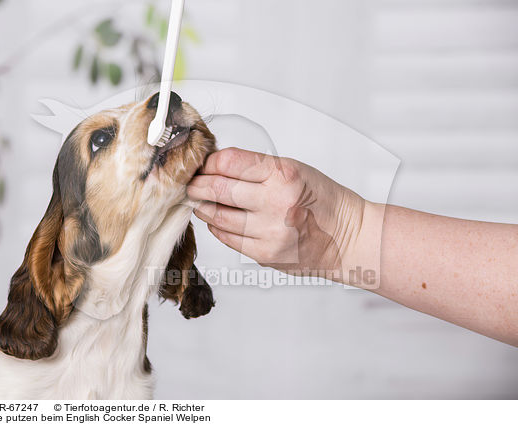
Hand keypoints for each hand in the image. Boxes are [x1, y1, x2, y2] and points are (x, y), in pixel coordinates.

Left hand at [187, 148, 366, 277]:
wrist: (348, 238)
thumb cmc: (323, 200)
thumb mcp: (295, 170)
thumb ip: (256, 168)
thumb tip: (215, 167)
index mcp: (284, 175)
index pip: (229, 162)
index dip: (209, 162)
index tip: (204, 164)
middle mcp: (275, 203)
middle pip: (217, 189)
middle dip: (198, 184)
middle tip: (191, 182)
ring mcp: (269, 232)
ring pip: (217, 216)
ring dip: (203, 206)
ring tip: (201, 200)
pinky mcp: (264, 254)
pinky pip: (227, 237)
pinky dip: (217, 226)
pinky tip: (217, 219)